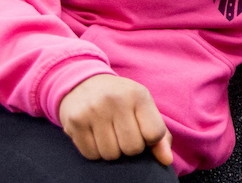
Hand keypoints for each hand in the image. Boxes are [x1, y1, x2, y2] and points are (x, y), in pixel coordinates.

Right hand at [58, 74, 172, 166]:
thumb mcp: (143, 107)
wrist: (82, 82)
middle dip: (130, 147)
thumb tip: (166, 160)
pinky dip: (95, 151)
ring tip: (108, 133)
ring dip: (111, 150)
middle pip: (132, 148)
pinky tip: (94, 135)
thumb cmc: (120, 99)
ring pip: (111, 155)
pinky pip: (91, 155)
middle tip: (122, 133)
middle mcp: (115, 100)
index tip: (142, 131)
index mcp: (138, 95)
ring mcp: (93, 111)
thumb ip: (160, 134)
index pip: (154, 134)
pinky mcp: (75, 122)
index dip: (150, 140)